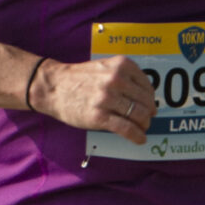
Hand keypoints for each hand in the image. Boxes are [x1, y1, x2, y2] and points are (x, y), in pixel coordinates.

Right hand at [33, 53, 156, 137]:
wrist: (53, 87)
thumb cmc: (80, 78)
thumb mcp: (105, 67)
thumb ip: (125, 77)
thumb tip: (147, 98)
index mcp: (121, 65)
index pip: (147, 86)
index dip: (150, 99)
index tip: (150, 106)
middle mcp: (116, 80)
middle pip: (145, 102)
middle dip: (149, 114)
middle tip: (146, 120)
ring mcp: (107, 98)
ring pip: (139, 115)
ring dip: (144, 125)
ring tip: (142, 129)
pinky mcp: (99, 116)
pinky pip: (127, 128)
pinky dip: (137, 136)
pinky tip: (140, 139)